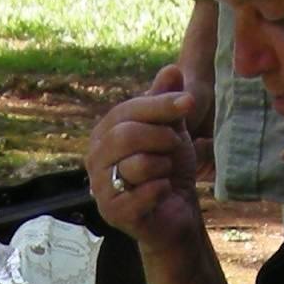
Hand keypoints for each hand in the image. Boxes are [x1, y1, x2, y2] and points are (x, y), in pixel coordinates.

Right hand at [85, 73, 205, 245]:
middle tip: (176, 145)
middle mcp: (95, 159)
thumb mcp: (171, 130)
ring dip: (164, 166)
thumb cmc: (168, 169)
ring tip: (166, 172)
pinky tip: (165, 191)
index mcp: (104, 133)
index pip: (127, 110)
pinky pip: (143, 194)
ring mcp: (100, 188)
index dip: (160, 105)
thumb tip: (172, 69)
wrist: (175, 214)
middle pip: (126, 135)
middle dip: (161, 138)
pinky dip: (162, 190)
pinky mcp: (113, 214)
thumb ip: (167, 102)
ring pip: (136, 165)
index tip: (188, 103)